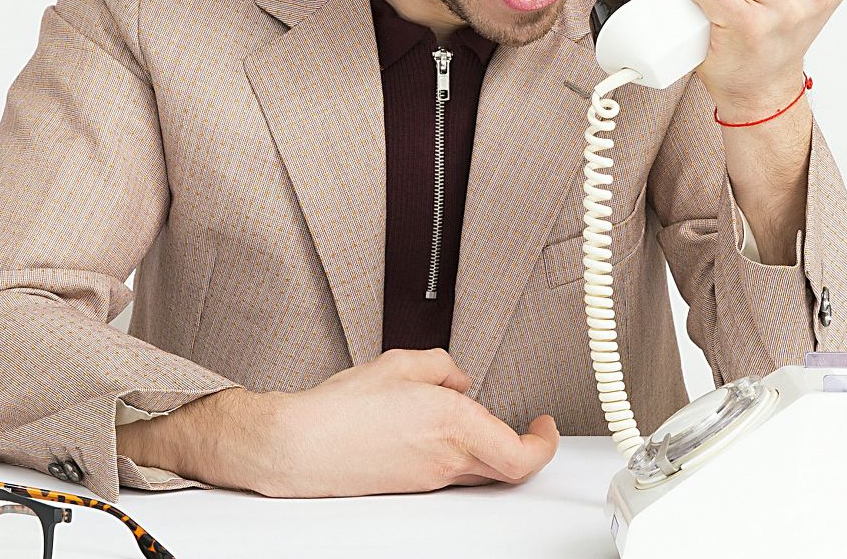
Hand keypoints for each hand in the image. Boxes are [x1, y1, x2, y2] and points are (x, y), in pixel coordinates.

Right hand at [257, 348, 558, 496]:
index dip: (544, 443)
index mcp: (454, 424)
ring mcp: (431, 478)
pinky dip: (458, 452)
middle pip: (509, 468)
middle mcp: (448, 458)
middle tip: (528, 427)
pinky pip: (452, 470)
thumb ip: (442, 366)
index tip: (545, 425)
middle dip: (524, 446)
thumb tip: (458, 380)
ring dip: (489, 446)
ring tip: (471, 417)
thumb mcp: (399, 362)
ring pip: (481, 470)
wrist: (302, 446)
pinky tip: (435, 429)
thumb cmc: (342, 410)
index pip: (522, 454)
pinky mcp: (413, 485)